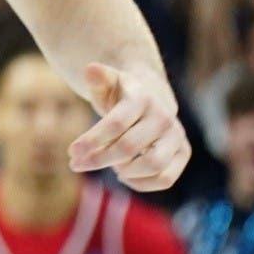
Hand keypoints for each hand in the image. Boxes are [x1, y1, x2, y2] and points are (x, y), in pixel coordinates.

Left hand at [70, 63, 188, 190]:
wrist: (150, 96)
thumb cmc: (120, 92)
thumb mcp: (107, 81)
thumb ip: (98, 77)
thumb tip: (90, 69)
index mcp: (142, 98)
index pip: (115, 124)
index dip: (91, 141)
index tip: (71, 152)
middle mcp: (164, 117)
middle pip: (128, 147)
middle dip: (98, 159)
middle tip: (76, 164)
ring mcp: (177, 136)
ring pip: (152, 165)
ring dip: (124, 171)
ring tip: (109, 164)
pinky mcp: (183, 153)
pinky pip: (165, 179)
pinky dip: (141, 184)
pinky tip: (122, 174)